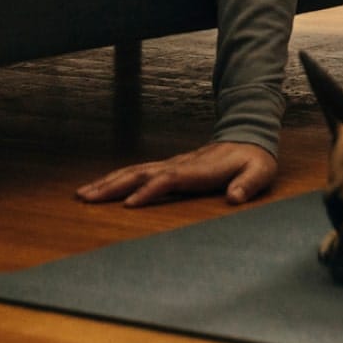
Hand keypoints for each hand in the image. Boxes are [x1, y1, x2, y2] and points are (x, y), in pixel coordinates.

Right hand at [75, 141, 277, 206]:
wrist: (247, 138)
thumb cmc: (254, 161)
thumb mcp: (259, 172)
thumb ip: (247, 185)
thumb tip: (235, 198)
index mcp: (198, 170)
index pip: (167, 179)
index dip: (149, 191)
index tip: (128, 204)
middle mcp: (178, 165)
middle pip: (139, 174)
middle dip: (112, 186)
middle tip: (87, 198)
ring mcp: (170, 165)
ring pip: (133, 172)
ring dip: (107, 183)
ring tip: (83, 194)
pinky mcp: (167, 168)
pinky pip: (137, 173)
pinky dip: (116, 180)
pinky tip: (101, 188)